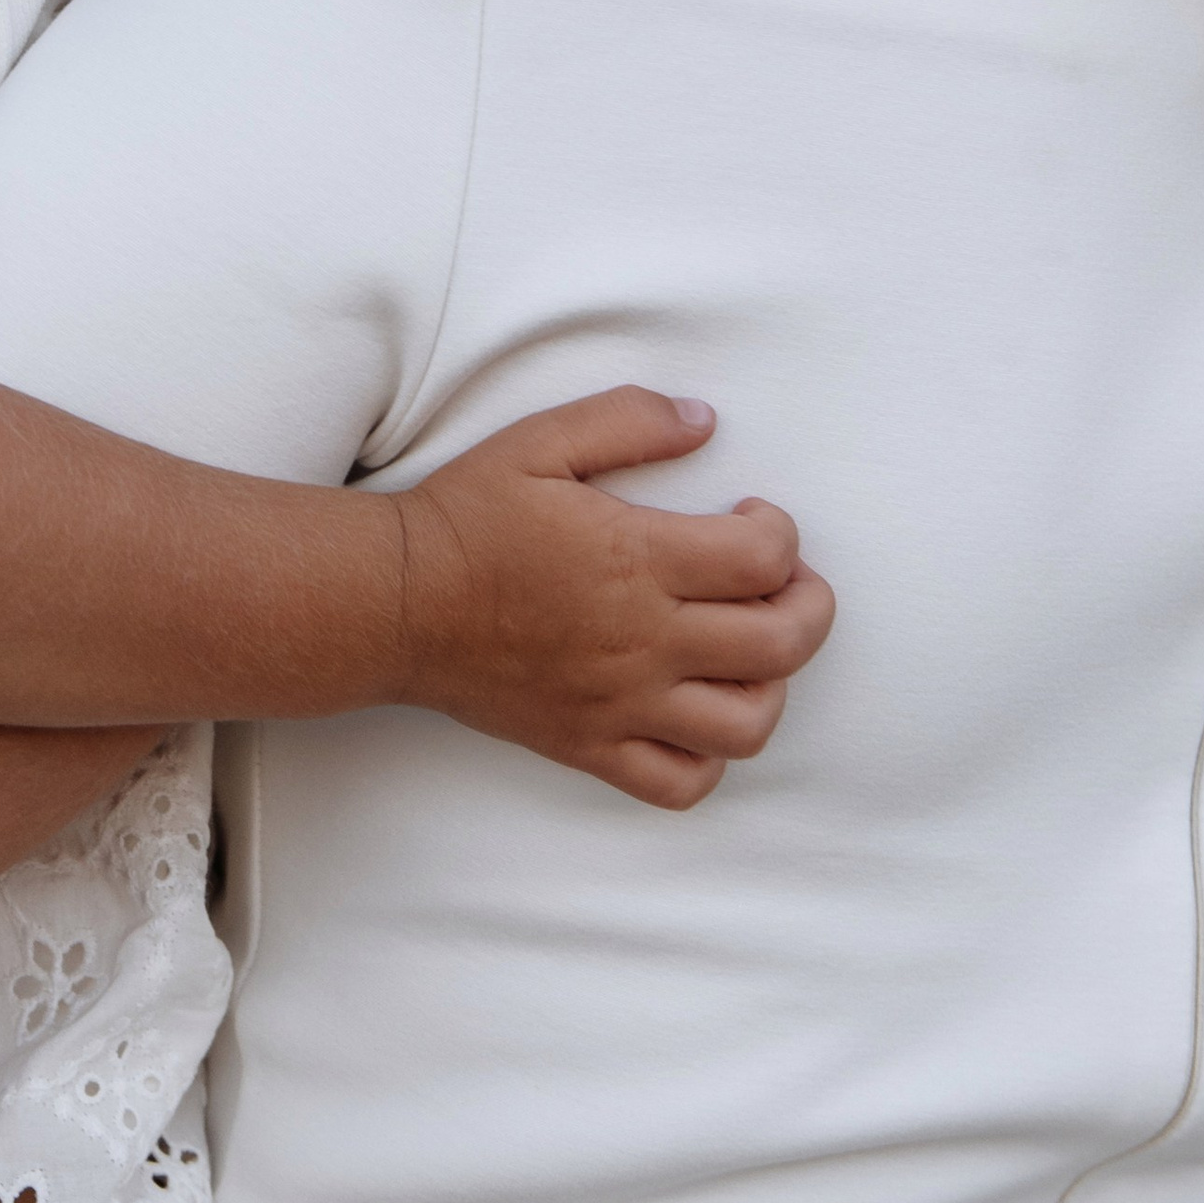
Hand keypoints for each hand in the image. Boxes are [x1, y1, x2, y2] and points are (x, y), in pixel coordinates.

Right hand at [388, 390, 833, 810]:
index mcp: (638, 559)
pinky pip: (679, 783)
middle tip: (783, 583)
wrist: (395, 602)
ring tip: (746, 652)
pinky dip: (707, 760)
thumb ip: (628, 419)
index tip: (753, 516)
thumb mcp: (540, 440)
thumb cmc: (466, 518)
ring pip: (746, 726)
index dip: (782, 532)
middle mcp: (643, 640)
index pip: (765, 558)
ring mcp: (620, 702)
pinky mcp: (589, 745)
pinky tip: (694, 714)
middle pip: (781, 644)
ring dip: (771, 687)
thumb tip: (703, 420)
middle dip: (808, 607)